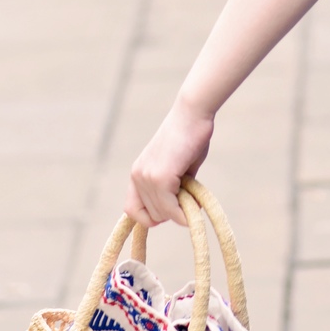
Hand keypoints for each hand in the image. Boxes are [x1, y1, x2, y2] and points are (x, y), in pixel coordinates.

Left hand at [126, 97, 214, 227]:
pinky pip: (171, 208)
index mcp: (138, 173)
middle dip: (172, 214)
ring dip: (181, 212)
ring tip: (195, 195)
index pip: (132, 210)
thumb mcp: (178, 167)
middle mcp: (137, 176)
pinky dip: (185, 213)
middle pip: (151, 216)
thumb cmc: (190, 136)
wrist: (192, 114)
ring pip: (162, 214)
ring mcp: (148, 177)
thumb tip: (182, 209)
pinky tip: (197, 203)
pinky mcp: (161, 177)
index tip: (172, 210)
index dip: (151, 216)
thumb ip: (175, 187)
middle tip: (191, 200)